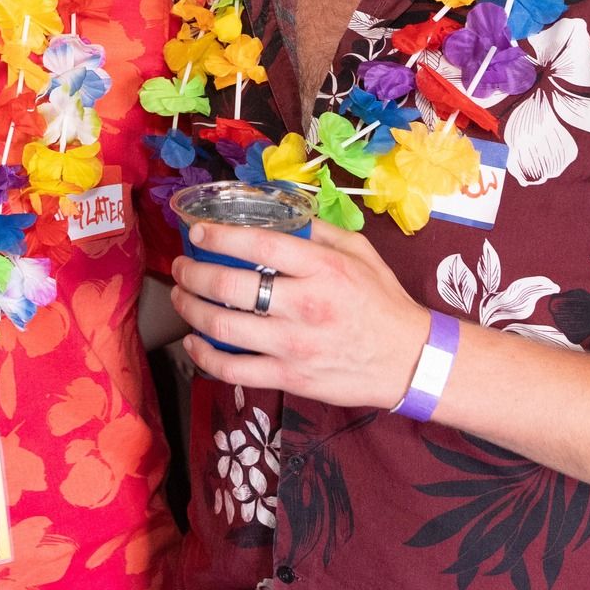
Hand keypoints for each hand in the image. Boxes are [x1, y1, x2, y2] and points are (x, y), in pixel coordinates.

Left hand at [169, 218, 430, 409]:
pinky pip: (232, 369)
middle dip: (192, 273)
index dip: (219, 235)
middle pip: (229, 285)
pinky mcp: (289, 378)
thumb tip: (277, 211)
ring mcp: (294, 345)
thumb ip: (318, 229)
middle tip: (180, 267)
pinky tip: (193, 341)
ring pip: (222, 326)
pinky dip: (203, 355)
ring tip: (180, 296)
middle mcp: (305, 305)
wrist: (409, 360)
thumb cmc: (382, 302)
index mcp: (322, 268)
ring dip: (189, 309)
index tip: (197, 232)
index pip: (259, 244)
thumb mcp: (360, 251)